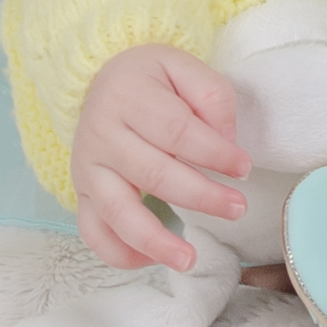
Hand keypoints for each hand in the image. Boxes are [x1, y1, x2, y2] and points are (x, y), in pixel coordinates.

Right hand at [68, 44, 251, 271]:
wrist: (102, 82)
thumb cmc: (150, 79)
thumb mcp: (183, 66)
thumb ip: (211, 96)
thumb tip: (227, 138)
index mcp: (129, 98)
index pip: (176, 131)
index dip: (214, 153)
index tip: (244, 167)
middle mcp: (102, 136)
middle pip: (153, 174)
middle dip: (201, 197)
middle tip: (237, 209)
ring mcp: (88, 170)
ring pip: (118, 213)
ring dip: (155, 241)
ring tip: (189, 260)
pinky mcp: (82, 195)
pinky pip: (94, 233)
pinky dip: (119, 253)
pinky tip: (152, 261)